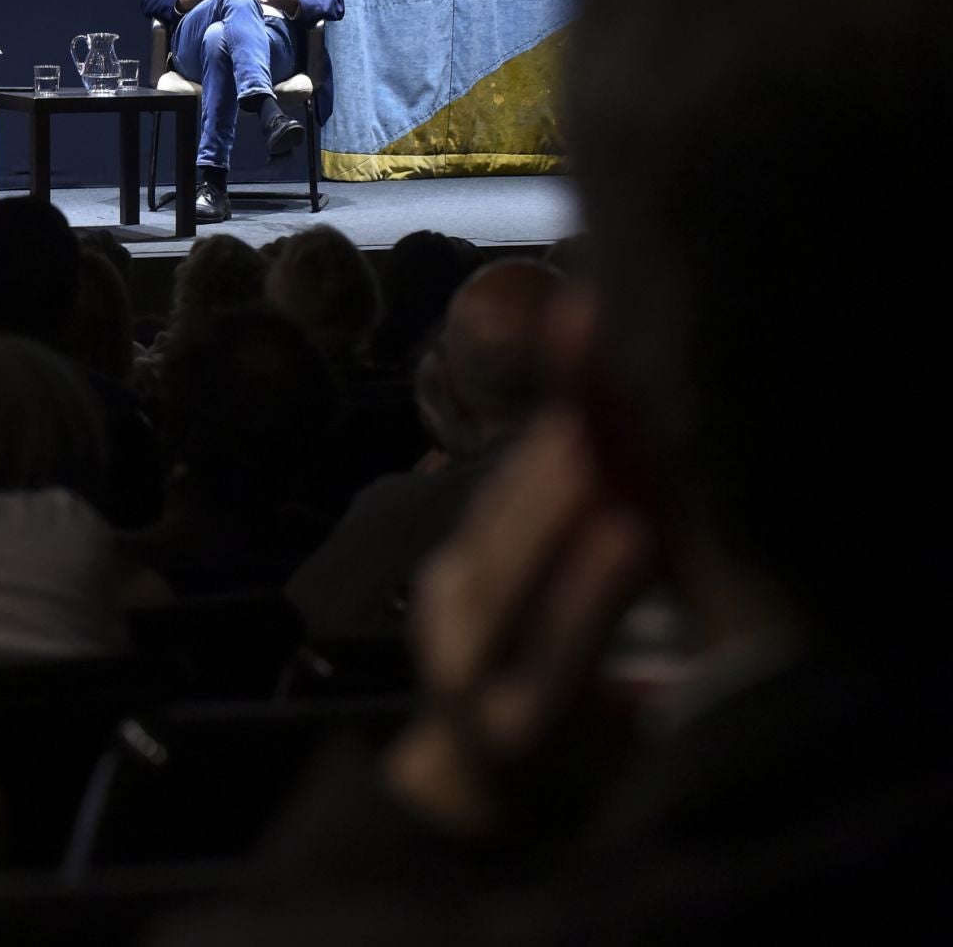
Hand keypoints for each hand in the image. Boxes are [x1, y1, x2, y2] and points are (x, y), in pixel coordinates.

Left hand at [383, 410, 654, 837]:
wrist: (472, 778)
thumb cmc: (586, 769)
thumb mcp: (627, 753)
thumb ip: (660, 686)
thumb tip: (718, 589)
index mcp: (524, 727)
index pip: (555, 651)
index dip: (593, 591)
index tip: (634, 532)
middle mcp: (468, 665)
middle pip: (510, 569)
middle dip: (558, 491)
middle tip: (609, 421)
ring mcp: (443, 614)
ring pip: (494, 522)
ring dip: (546, 450)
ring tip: (590, 381)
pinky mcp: (439, 572)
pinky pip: (488, 506)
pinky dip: (532, 456)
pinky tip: (574, 406)